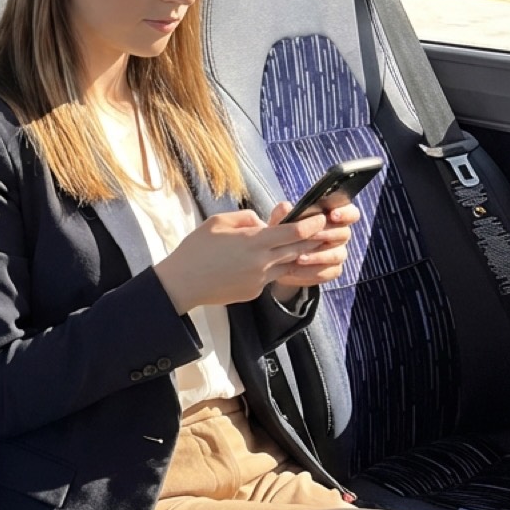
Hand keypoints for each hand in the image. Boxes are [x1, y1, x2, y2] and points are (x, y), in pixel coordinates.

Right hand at [154, 202, 349, 313]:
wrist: (182, 283)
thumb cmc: (196, 249)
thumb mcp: (217, 222)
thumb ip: (244, 218)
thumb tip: (261, 222)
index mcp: (253, 241)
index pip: (294, 232)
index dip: (312, 224)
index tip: (320, 217)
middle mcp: (262, 262)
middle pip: (299, 250)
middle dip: (315, 240)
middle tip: (326, 231)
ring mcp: (260, 280)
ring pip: (288, 265)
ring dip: (298, 255)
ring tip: (306, 246)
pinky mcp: (254, 292)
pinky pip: (270, 277)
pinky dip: (273, 268)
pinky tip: (266, 263)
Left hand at [268, 201, 357, 298]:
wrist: (277, 262)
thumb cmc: (282, 236)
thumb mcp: (278, 224)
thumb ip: (281, 214)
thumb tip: (286, 206)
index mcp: (330, 217)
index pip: (349, 212)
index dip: (345, 212)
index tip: (332, 214)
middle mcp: (338, 235)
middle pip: (345, 233)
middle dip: (329, 234)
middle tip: (313, 235)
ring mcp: (337, 253)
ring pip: (338, 254)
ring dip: (319, 255)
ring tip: (299, 257)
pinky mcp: (333, 270)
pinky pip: (331, 271)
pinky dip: (313, 270)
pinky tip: (297, 269)